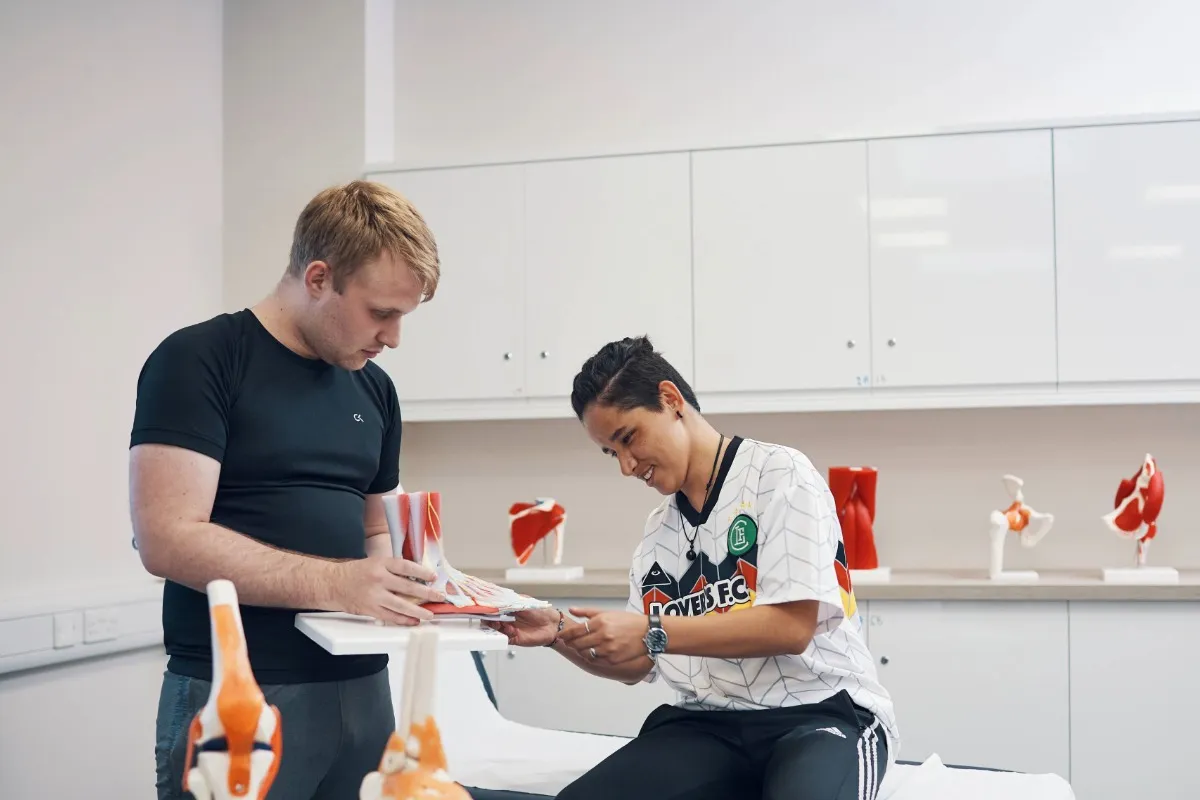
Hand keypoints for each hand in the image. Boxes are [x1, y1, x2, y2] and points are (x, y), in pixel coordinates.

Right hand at [330, 556, 444, 625]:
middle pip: (408, 587)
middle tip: (439, 596)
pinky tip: (414, 621)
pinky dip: (404, 620)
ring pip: (401, 605)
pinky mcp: (370, 609)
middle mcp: (379, 579)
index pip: (406, 566)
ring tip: (430, 615)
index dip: (422, 571)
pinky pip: (390, 616)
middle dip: (426, 593)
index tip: (433, 577)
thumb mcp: (375, 563)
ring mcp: (374, 596)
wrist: (333, 584)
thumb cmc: (356, 572)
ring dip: (418, 611)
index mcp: (380, 564)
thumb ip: (393, 569)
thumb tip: (416, 577)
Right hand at [485, 606, 560, 646]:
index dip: (487, 609)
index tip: (481, 608)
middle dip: (488, 619)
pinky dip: (504, 635)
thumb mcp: (523, 602)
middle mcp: (506, 619)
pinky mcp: (514, 639)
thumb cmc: (539, 611)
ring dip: (495, 627)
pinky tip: (509, 630)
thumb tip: (496, 600)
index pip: (493, 609)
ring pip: (496, 630)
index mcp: (507, 609)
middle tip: (488, 617)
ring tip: (498, 623)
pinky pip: (504, 638)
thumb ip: (509, 602)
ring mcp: (509, 629)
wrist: (552, 624)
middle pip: (491, 620)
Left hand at [559, 608, 648, 663]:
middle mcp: (603, 636)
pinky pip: (596, 661)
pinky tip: (591, 653)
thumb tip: (571, 610)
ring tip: (579, 648)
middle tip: (568, 642)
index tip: (560, 636)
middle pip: (578, 643)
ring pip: (585, 654)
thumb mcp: (607, 612)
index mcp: (600, 622)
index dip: (565, 634)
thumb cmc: (628, 621)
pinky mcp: (613, 660)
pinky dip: (590, 658)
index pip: (576, 631)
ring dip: (580, 651)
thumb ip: (587, 612)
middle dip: (570, 643)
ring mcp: (608, 649)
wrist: (648, 633)